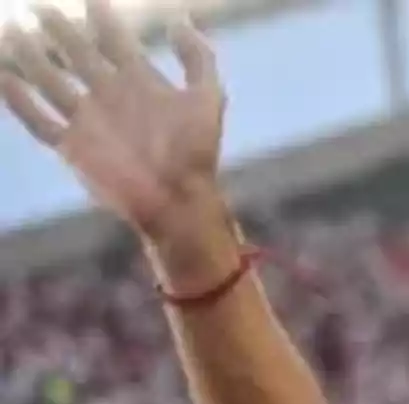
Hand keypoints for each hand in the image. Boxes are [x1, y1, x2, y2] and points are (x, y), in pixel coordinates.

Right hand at [1, 0, 224, 238]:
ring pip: (50, 80)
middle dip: (58, 28)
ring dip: (30, 56)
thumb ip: (197, 58)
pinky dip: (18, 101)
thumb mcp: (207, 98)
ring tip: (12, 31)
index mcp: (141, 81)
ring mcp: (89, 120)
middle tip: (38, 5)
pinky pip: (38, 120)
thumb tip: (178, 19)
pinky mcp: (72, 146)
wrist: (179, 198)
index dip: (101, 16)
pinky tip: (2, 77)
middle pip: (76, 52)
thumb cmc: (196, 152)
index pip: (114, 39)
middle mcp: (110, 95)